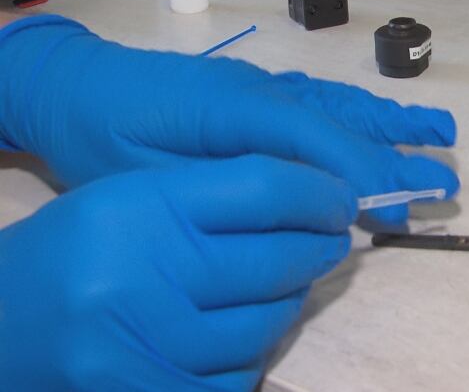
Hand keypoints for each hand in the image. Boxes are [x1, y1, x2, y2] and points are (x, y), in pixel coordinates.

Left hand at [0, 15, 458, 224]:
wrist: (75, 88)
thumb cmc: (102, 141)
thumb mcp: (151, 181)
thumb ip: (229, 190)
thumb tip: (300, 207)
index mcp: (230, 110)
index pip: (311, 137)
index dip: (357, 171)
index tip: (398, 204)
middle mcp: (258, 90)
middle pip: (338, 119)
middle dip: (393, 154)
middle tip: (444, 179)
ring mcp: (262, 85)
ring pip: (337, 102)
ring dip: (391, 122)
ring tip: (441, 133)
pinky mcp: (259, 91)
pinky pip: (321, 98)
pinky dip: (360, 111)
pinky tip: (385, 118)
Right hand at [0, 155, 356, 390]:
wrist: (2, 329)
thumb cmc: (74, 253)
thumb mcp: (130, 201)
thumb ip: (215, 198)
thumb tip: (312, 205)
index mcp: (136, 208)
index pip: (262, 189)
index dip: (319, 193)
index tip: (341, 198)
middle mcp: (141, 276)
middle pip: (275, 261)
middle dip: (320, 247)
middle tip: (332, 239)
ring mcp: (145, 348)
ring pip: (267, 325)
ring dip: (292, 302)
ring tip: (289, 283)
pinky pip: (241, 376)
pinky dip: (255, 353)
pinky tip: (244, 331)